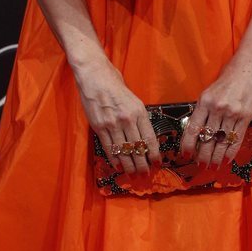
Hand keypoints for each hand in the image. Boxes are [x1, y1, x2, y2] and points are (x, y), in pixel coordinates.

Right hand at [72, 57, 162, 175]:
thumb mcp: (133, 99)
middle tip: (145, 174)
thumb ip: (138, 117)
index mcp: (139, 111)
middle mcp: (127, 119)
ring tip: (133, 174)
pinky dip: (114, 159)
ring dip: (129, 166)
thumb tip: (143, 136)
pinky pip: (108, 147)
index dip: (154, 154)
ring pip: (123, 151)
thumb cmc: (114, 83)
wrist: (94, 75)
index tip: (157, 163)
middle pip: (137, 148)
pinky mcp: (99, 126)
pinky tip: (119, 166)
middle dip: (142, 164)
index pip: (149, 138)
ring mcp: (112, 124)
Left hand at [179, 54, 251, 167]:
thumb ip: (204, 109)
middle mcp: (218, 108)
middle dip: (202, 156)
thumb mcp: (210, 90)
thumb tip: (198, 131)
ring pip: (221, 142)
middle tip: (200, 165)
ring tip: (212, 167)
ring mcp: (233, 113)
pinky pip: (236, 139)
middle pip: (207, 139)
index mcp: (205, 101)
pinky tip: (226, 160)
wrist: (251, 64)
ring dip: (216, 157)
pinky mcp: (246, 116)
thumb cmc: (230, 75)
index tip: (185, 155)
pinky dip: (230, 152)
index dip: (188, 145)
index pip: (193, 128)